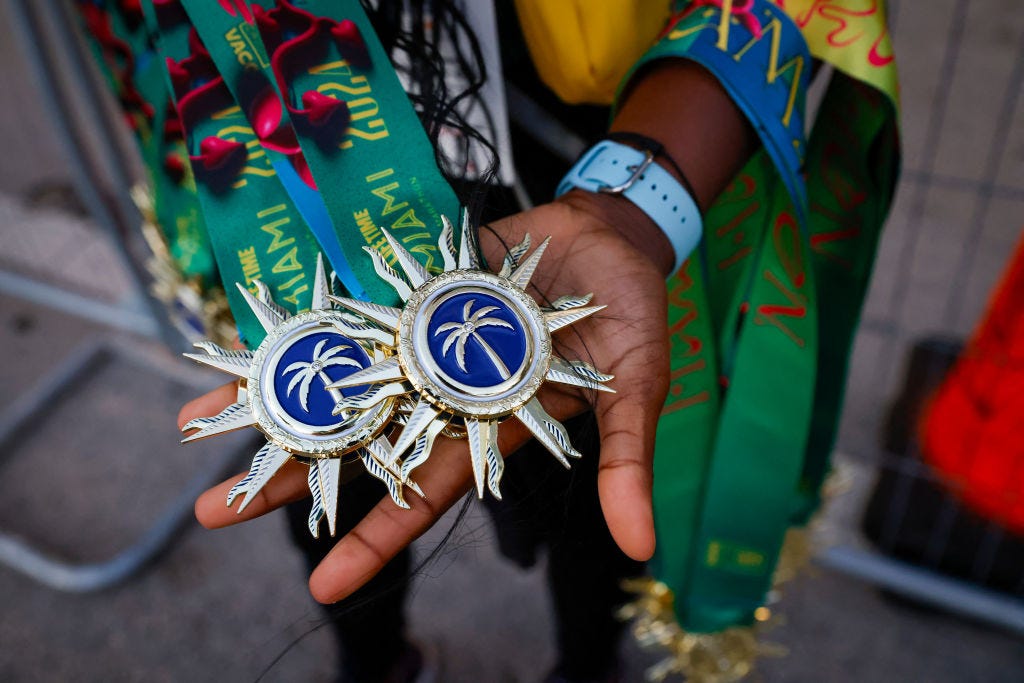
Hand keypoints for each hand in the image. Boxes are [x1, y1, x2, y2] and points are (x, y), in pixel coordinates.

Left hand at [181, 195, 669, 602]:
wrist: (610, 231)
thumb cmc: (631, 313)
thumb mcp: (634, 388)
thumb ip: (624, 460)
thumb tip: (641, 549)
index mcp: (487, 425)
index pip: (424, 493)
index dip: (376, 538)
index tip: (322, 587)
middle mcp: (439, 390)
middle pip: (356, 441)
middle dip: (291, 476)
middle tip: (216, 512)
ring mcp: (417, 340)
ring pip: (336, 375)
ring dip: (274, 398)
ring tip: (197, 423)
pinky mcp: (407, 290)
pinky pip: (345, 307)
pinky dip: (302, 321)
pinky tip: (247, 334)